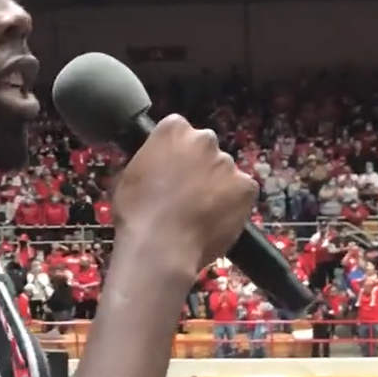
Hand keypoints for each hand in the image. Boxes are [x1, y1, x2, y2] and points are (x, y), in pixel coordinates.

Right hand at [112, 115, 258, 273]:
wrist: (160, 247)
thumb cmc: (135, 214)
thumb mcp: (131, 174)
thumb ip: (152, 159)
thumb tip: (161, 166)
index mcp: (173, 129)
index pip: (178, 130)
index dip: (174, 152)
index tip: (170, 171)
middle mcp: (204, 139)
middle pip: (205, 148)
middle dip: (199, 166)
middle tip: (186, 193)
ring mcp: (228, 162)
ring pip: (224, 172)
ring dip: (216, 186)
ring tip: (202, 213)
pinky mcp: (247, 187)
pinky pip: (242, 192)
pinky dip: (234, 204)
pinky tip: (217, 220)